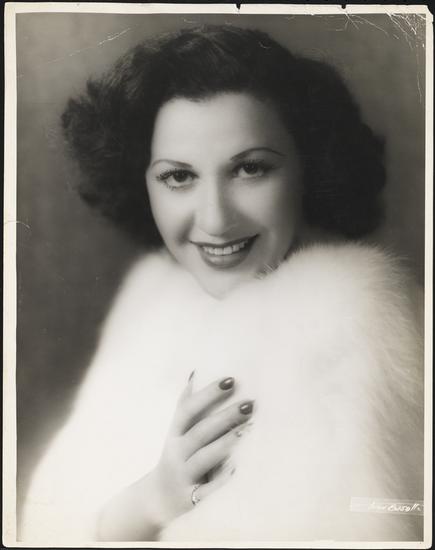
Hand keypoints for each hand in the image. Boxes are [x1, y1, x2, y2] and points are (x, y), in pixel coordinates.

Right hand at [97, 374, 253, 540]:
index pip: (188, 410)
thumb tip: (196, 372)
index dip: (208, 394)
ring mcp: (184, 476)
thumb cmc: (177, 457)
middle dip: (224, 417)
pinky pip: (209, 489)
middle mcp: (177, 453)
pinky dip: (222, 480)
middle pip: (200, 432)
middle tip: (249, 404)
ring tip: (246, 431)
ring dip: (225, 443)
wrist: (158, 500)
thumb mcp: (176, 432)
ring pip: (204, 458)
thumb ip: (185, 405)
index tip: (230, 380)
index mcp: (175, 434)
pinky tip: (240, 468)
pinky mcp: (193, 498)